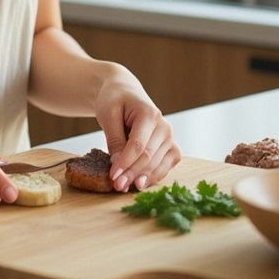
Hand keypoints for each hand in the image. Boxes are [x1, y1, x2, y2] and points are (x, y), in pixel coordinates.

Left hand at [94, 74, 180, 192]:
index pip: (138, 145)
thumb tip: (118, 163)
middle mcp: (164, 126)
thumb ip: (115, 139)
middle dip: (132, 173)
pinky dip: (154, 176)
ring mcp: (169, 137)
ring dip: (142, 178)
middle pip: (148, 157)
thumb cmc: (114, 100)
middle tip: (117, 186)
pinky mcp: (170, 147)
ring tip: (126, 187)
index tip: (113, 176)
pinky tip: (141, 182)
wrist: (124, 91)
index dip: (125, 163)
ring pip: (158, 164)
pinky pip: (166, 166)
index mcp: (149, 114)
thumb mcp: (108, 113)